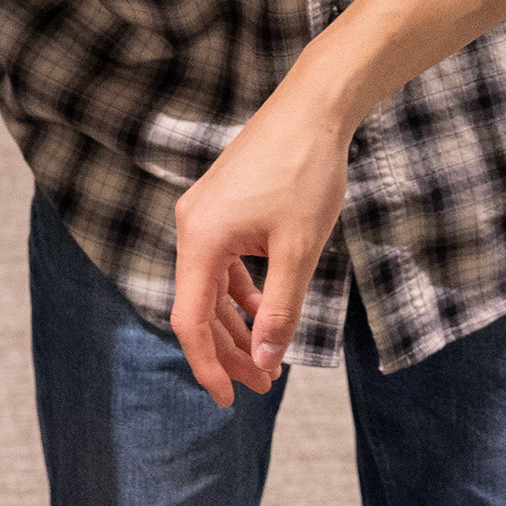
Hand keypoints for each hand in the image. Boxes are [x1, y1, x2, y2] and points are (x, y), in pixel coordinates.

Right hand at [172, 99, 352, 408]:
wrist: (314, 106)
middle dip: (231, 351)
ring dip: (239, 325)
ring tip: (269, 359)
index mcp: (201, 239)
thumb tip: (264, 361)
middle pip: (200, 308)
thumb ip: (280, 310)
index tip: (231, 400)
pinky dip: (242, 294)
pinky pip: (223, 264)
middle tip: (265, 385)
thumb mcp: (299, 250)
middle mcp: (192, 227)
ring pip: (212, 287)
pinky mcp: (222, 207)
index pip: (190, 321)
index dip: (208, 365)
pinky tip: (267, 311)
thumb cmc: (307, 171)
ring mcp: (205, 216)